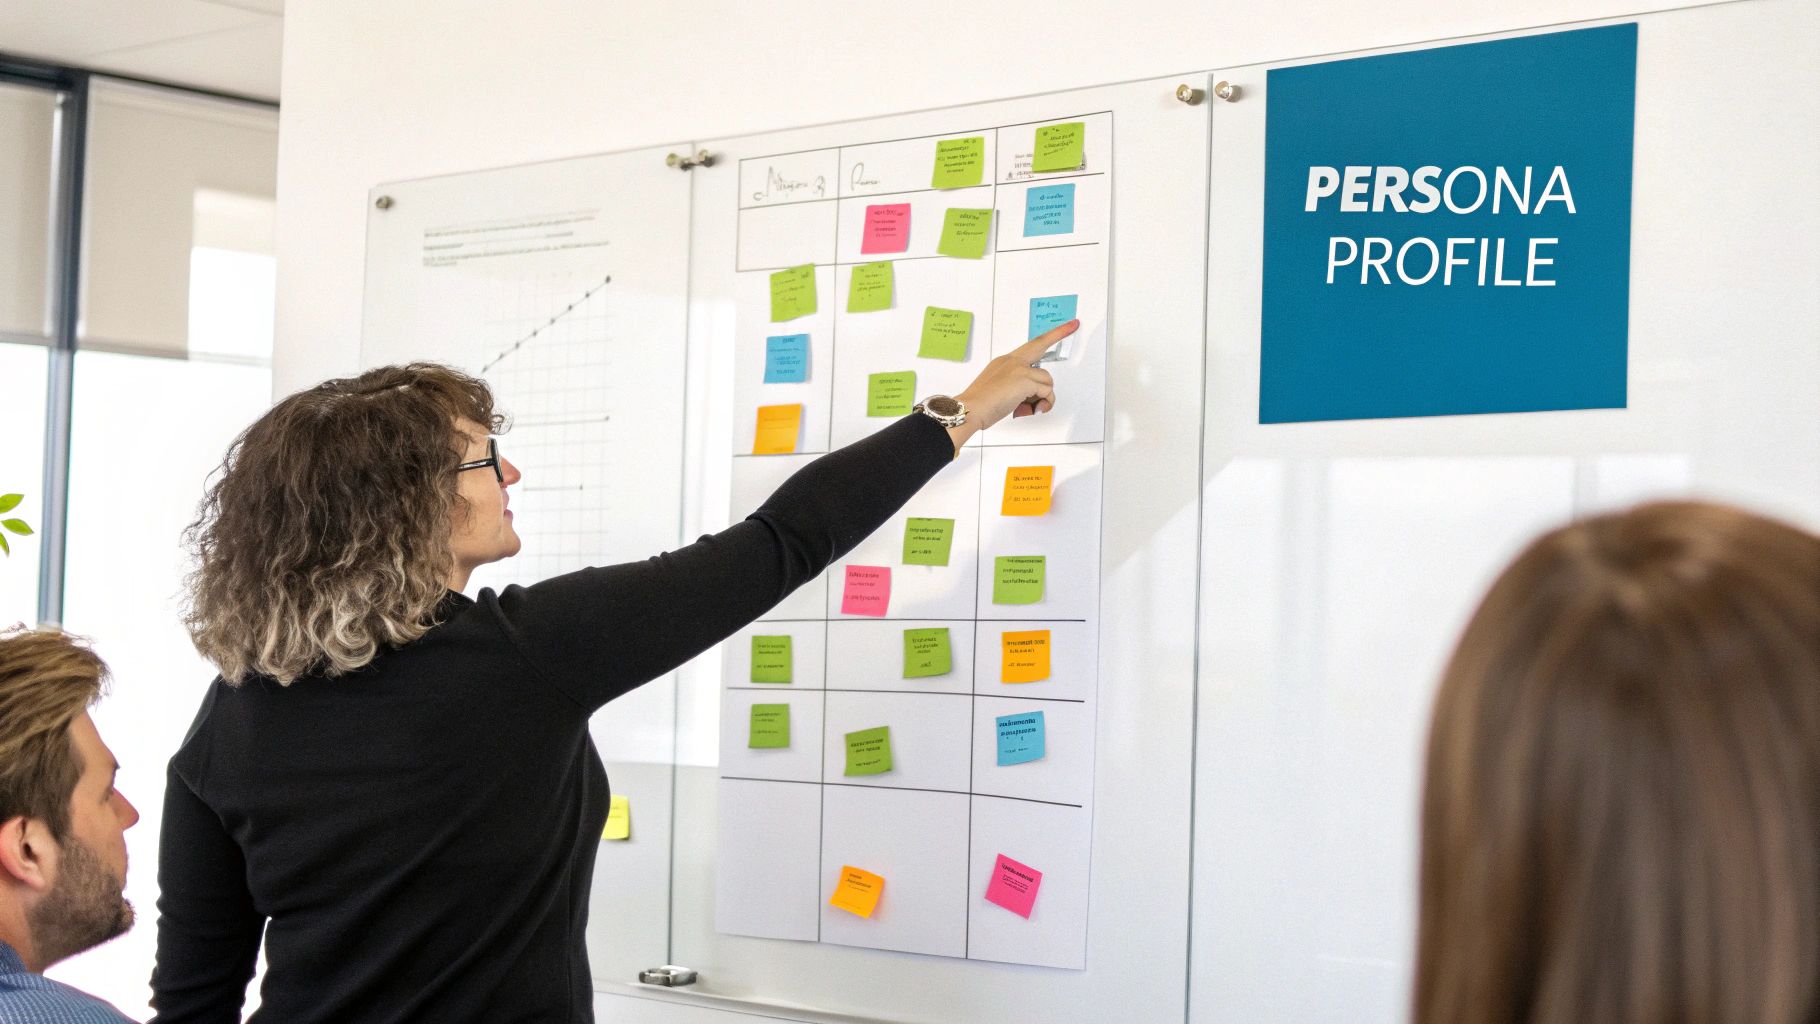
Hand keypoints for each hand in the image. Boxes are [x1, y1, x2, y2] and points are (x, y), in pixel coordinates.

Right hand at [954, 319, 1074, 431]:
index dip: (1048, 336)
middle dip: (1059, 332)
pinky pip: (1046, 393)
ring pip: (1047, 380)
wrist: (970, 409)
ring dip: (1042, 397)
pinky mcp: (1025, 379)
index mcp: (1005, 362)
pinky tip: (1027, 409)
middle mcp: (1012, 361)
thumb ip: (1017, 388)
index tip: (1062, 326)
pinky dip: (1042, 404)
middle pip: (1040, 344)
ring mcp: (1019, 368)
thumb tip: (1035, 399)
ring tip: (1026, 408)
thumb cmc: (979, 405)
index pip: (1029, 346)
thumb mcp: (998, 390)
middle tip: (1073, 324)